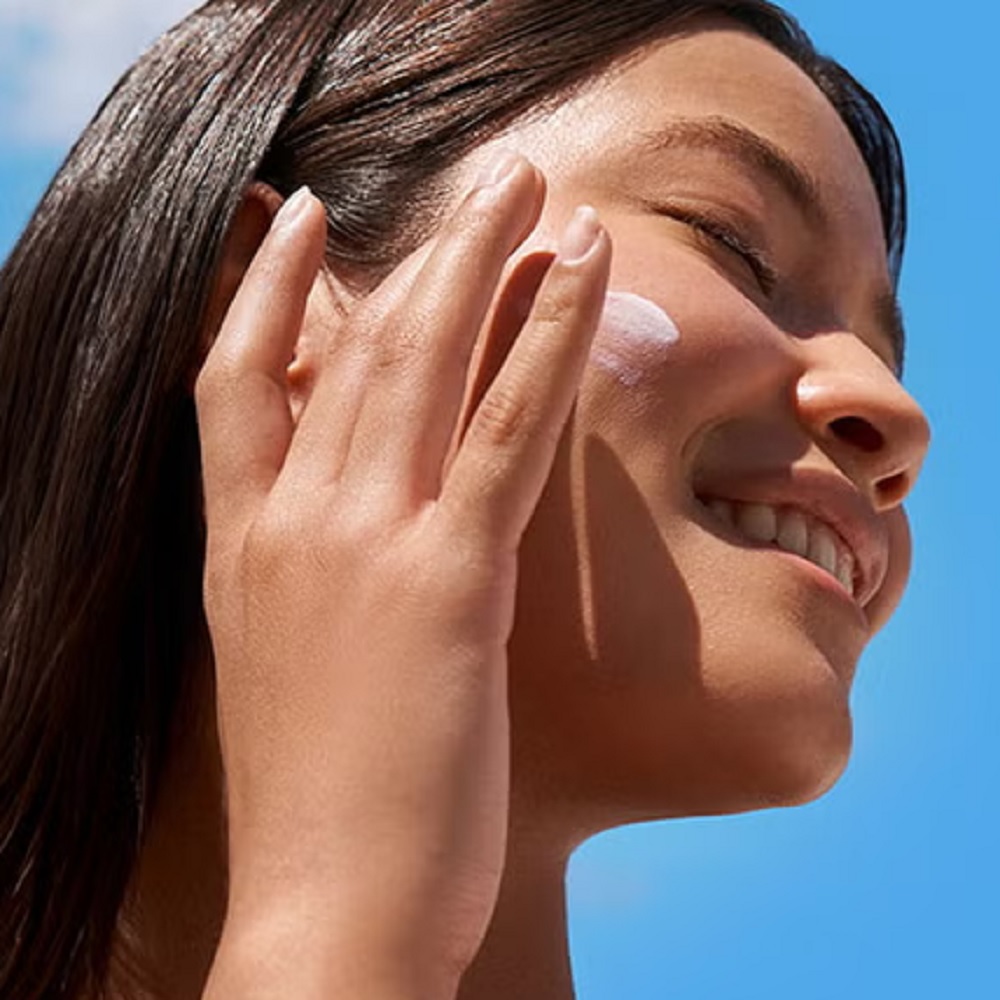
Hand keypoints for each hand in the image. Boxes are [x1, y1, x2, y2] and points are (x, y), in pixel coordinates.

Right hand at [196, 156, 610, 998]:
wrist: (324, 913)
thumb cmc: (316, 804)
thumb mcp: (289, 663)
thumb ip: (314, 573)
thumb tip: (369, 520)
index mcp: (239, 545)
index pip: (235, 378)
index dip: (267, 289)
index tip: (306, 222)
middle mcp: (292, 523)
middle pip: (353, 344)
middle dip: (421, 251)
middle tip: (483, 181)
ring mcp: (365, 544)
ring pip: (426, 361)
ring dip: (485, 259)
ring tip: (532, 185)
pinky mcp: (449, 581)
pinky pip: (506, 427)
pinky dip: (547, 339)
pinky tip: (586, 272)